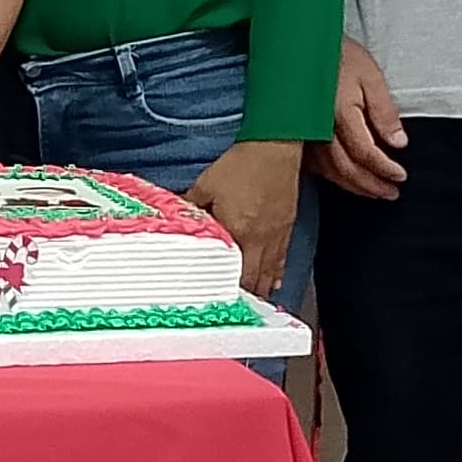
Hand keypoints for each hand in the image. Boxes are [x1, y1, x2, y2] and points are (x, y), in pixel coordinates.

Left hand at [185, 138, 304, 293]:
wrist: (275, 148)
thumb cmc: (240, 165)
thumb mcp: (206, 185)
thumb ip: (191, 207)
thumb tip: (175, 220)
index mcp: (239, 232)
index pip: (231, 272)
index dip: (225, 290)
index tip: (216, 304)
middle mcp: (260, 240)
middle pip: (253, 278)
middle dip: (244, 297)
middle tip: (235, 313)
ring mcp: (276, 235)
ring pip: (269, 272)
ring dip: (260, 290)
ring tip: (252, 308)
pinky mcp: (286, 226)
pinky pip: (282, 258)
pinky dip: (276, 273)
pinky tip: (273, 284)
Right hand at [309, 35, 408, 199]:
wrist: (302, 43)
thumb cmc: (338, 56)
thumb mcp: (370, 76)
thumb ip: (384, 112)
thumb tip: (399, 143)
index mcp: (340, 114)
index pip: (365, 153)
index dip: (385, 169)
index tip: (401, 176)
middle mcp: (319, 129)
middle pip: (346, 169)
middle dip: (371, 185)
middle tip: (391, 193)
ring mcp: (305, 134)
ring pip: (330, 171)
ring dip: (353, 186)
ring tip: (374, 192)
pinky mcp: (297, 134)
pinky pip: (315, 165)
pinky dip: (332, 177)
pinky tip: (345, 179)